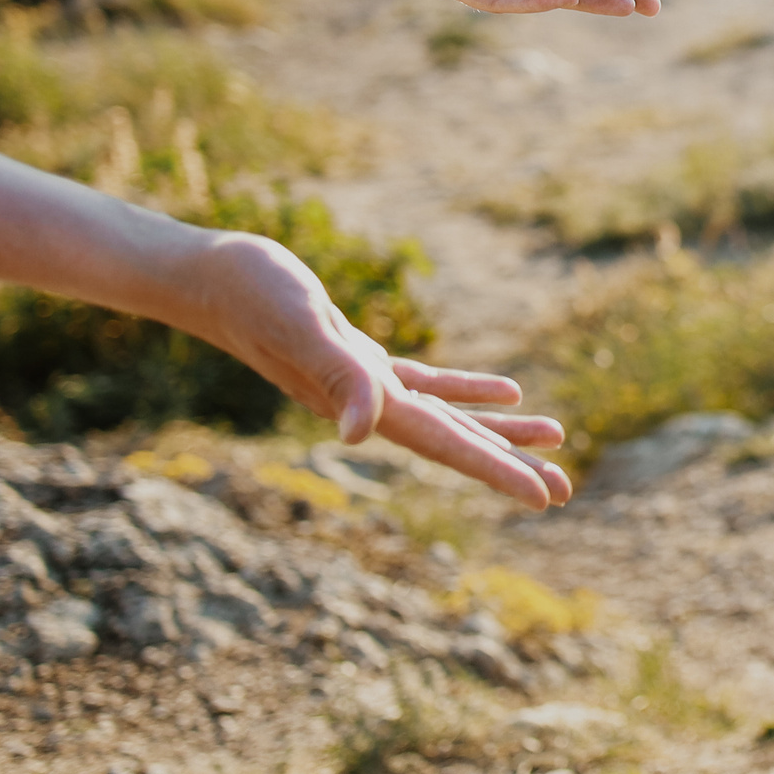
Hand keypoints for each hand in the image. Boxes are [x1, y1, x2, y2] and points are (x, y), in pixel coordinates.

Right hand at [183, 231, 572, 509]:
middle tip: (565, 490)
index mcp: (367, 405)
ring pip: (450, 415)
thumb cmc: (254, 298)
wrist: (208, 277)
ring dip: (500, 430)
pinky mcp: (362, 357)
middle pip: (456, 443)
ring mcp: (367, 384)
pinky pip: (429, 383)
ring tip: (554, 437)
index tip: (547, 497)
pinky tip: (505, 389)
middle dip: (511, 465)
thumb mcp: (306, 329)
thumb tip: (362, 433)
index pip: (447, 446)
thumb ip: (338, 378)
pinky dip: (467, 389)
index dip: (500, 471)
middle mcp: (371, 405)